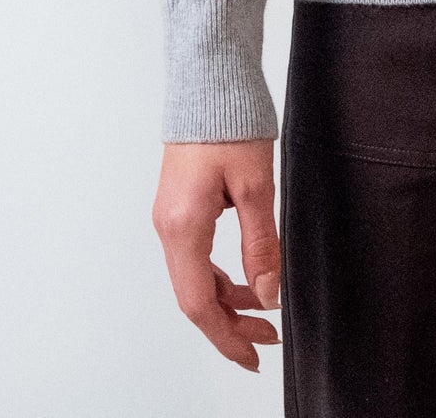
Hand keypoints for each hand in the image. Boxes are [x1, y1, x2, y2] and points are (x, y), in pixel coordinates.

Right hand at [152, 138, 282, 371]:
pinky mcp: (179, 206)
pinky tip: (246, 277)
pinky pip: (195, 256)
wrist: (210, 78)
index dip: (227, 336)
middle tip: (268, 339)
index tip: (253, 357)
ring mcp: (170, 217)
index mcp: (182, 227)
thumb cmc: (231, 122)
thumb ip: (261, 244)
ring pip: (194, 278)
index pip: (199, 304)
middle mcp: (168, 228)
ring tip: (264, 310)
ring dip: (226, 300)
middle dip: (230, 323)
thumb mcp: (256, 186)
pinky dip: (219, 276)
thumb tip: (268, 294)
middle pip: (194, 296)